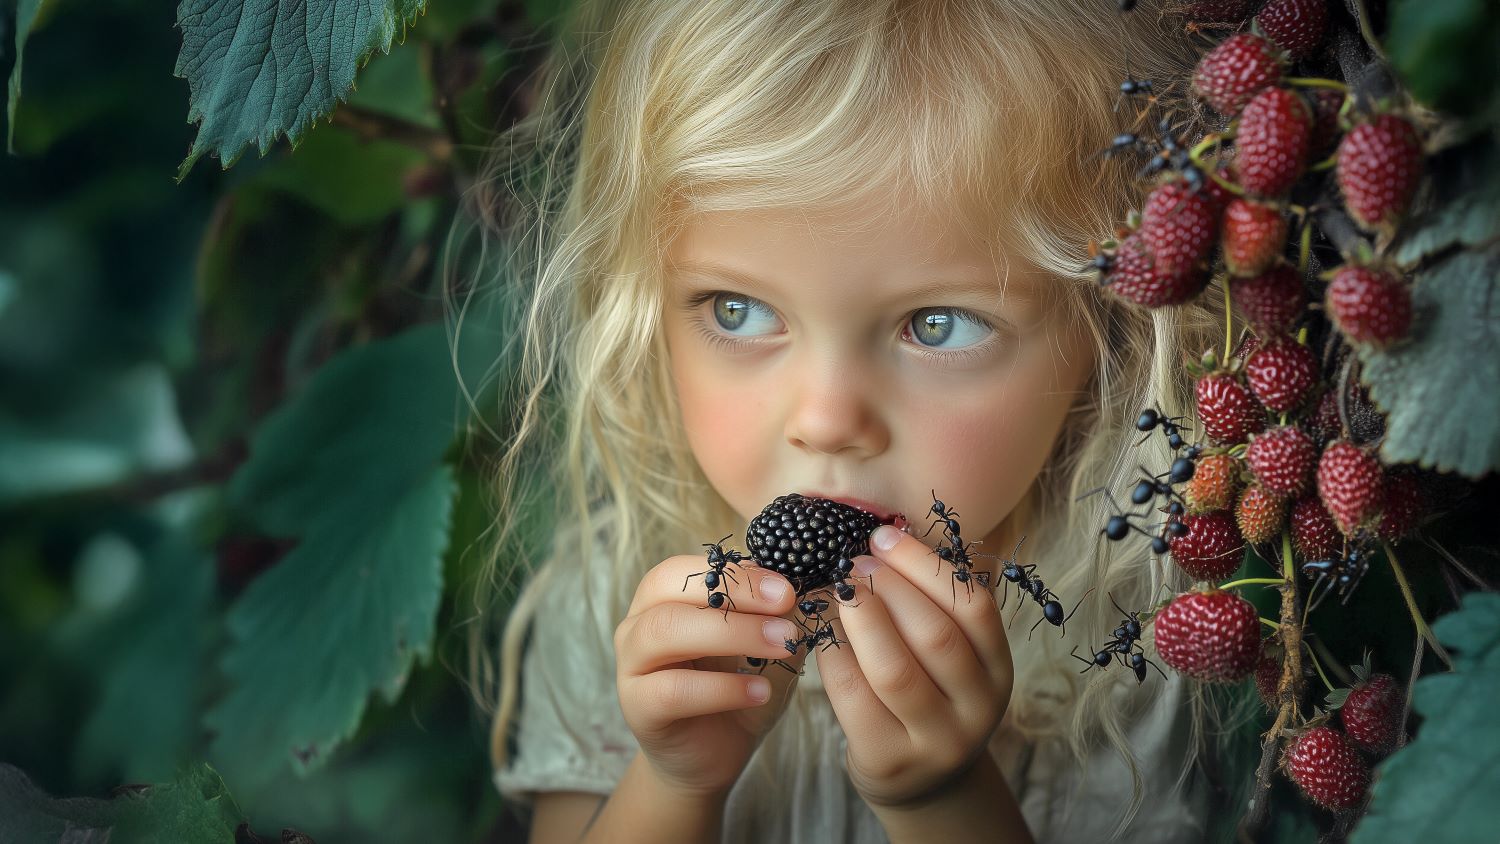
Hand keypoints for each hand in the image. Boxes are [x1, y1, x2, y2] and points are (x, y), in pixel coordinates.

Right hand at [614, 554, 807, 799]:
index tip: (787, 588)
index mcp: (664, 597)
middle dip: (735, 594)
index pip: (689, 567)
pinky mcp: (637, 706)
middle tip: (786, 607)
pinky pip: (672, 689)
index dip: (738, 573)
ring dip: (731, 633)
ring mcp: (630, 664)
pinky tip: (758, 691)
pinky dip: (722, 688)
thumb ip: (775, 616)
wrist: (713, 754)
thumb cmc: (736, 689)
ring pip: (666, 630)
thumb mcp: (763, 647)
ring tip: (781, 644)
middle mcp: (639, 623)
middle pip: (670, 589)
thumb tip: (805, 586)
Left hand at [815, 525, 1013, 808]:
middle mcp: (977, 707)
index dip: (925, 565)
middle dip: (888, 589)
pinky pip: (854, 696)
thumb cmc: (930, 695)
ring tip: (837, 590)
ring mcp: (936, 740)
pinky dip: (832, 654)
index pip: (974, 606)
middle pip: (934, 635)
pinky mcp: (889, 759)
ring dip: (860, 619)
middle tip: (854, 563)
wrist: (922, 780)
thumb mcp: (953, 657)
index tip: (882, 538)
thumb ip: (933, 605)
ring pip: (894, 670)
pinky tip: (821, 631)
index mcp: (998, 669)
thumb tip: (886, 537)